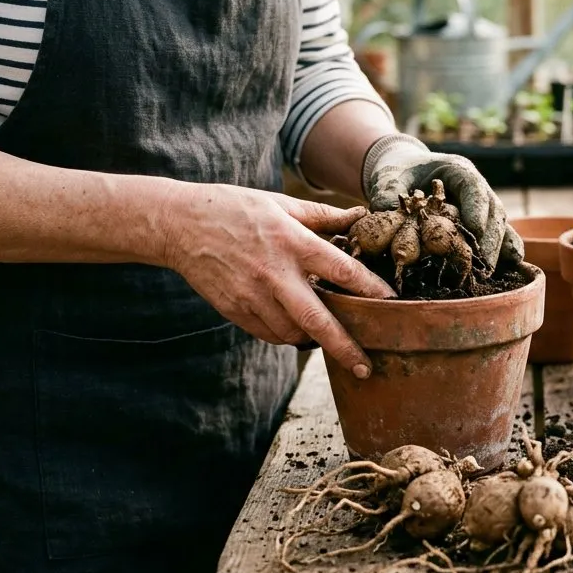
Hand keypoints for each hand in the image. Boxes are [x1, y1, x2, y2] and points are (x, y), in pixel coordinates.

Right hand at [158, 183, 392, 377]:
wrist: (179, 224)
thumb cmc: (236, 209)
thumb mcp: (281, 204)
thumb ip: (323, 216)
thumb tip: (360, 215)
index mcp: (293, 243)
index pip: (342, 271)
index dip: (371, 290)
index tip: (392, 305)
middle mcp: (275, 273)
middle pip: (317, 319)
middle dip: (345, 348)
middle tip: (366, 368)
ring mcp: (252, 295)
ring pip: (293, 333)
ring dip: (315, 341)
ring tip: (331, 341)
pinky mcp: (234, 310)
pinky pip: (269, 334)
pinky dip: (288, 337)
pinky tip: (298, 330)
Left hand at [365, 134, 521, 273]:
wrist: (404, 174)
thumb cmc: (397, 173)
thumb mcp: (388, 178)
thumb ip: (386, 193)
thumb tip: (383, 213)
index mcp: (456, 170)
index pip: (473, 187)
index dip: (477, 208)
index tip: (475, 231)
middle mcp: (475, 187)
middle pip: (492, 210)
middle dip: (491, 238)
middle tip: (485, 264)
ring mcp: (481, 205)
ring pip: (499, 224)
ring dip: (497, 248)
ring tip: (489, 273)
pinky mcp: (480, 222)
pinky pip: (498, 235)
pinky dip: (504, 251)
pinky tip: (508, 268)